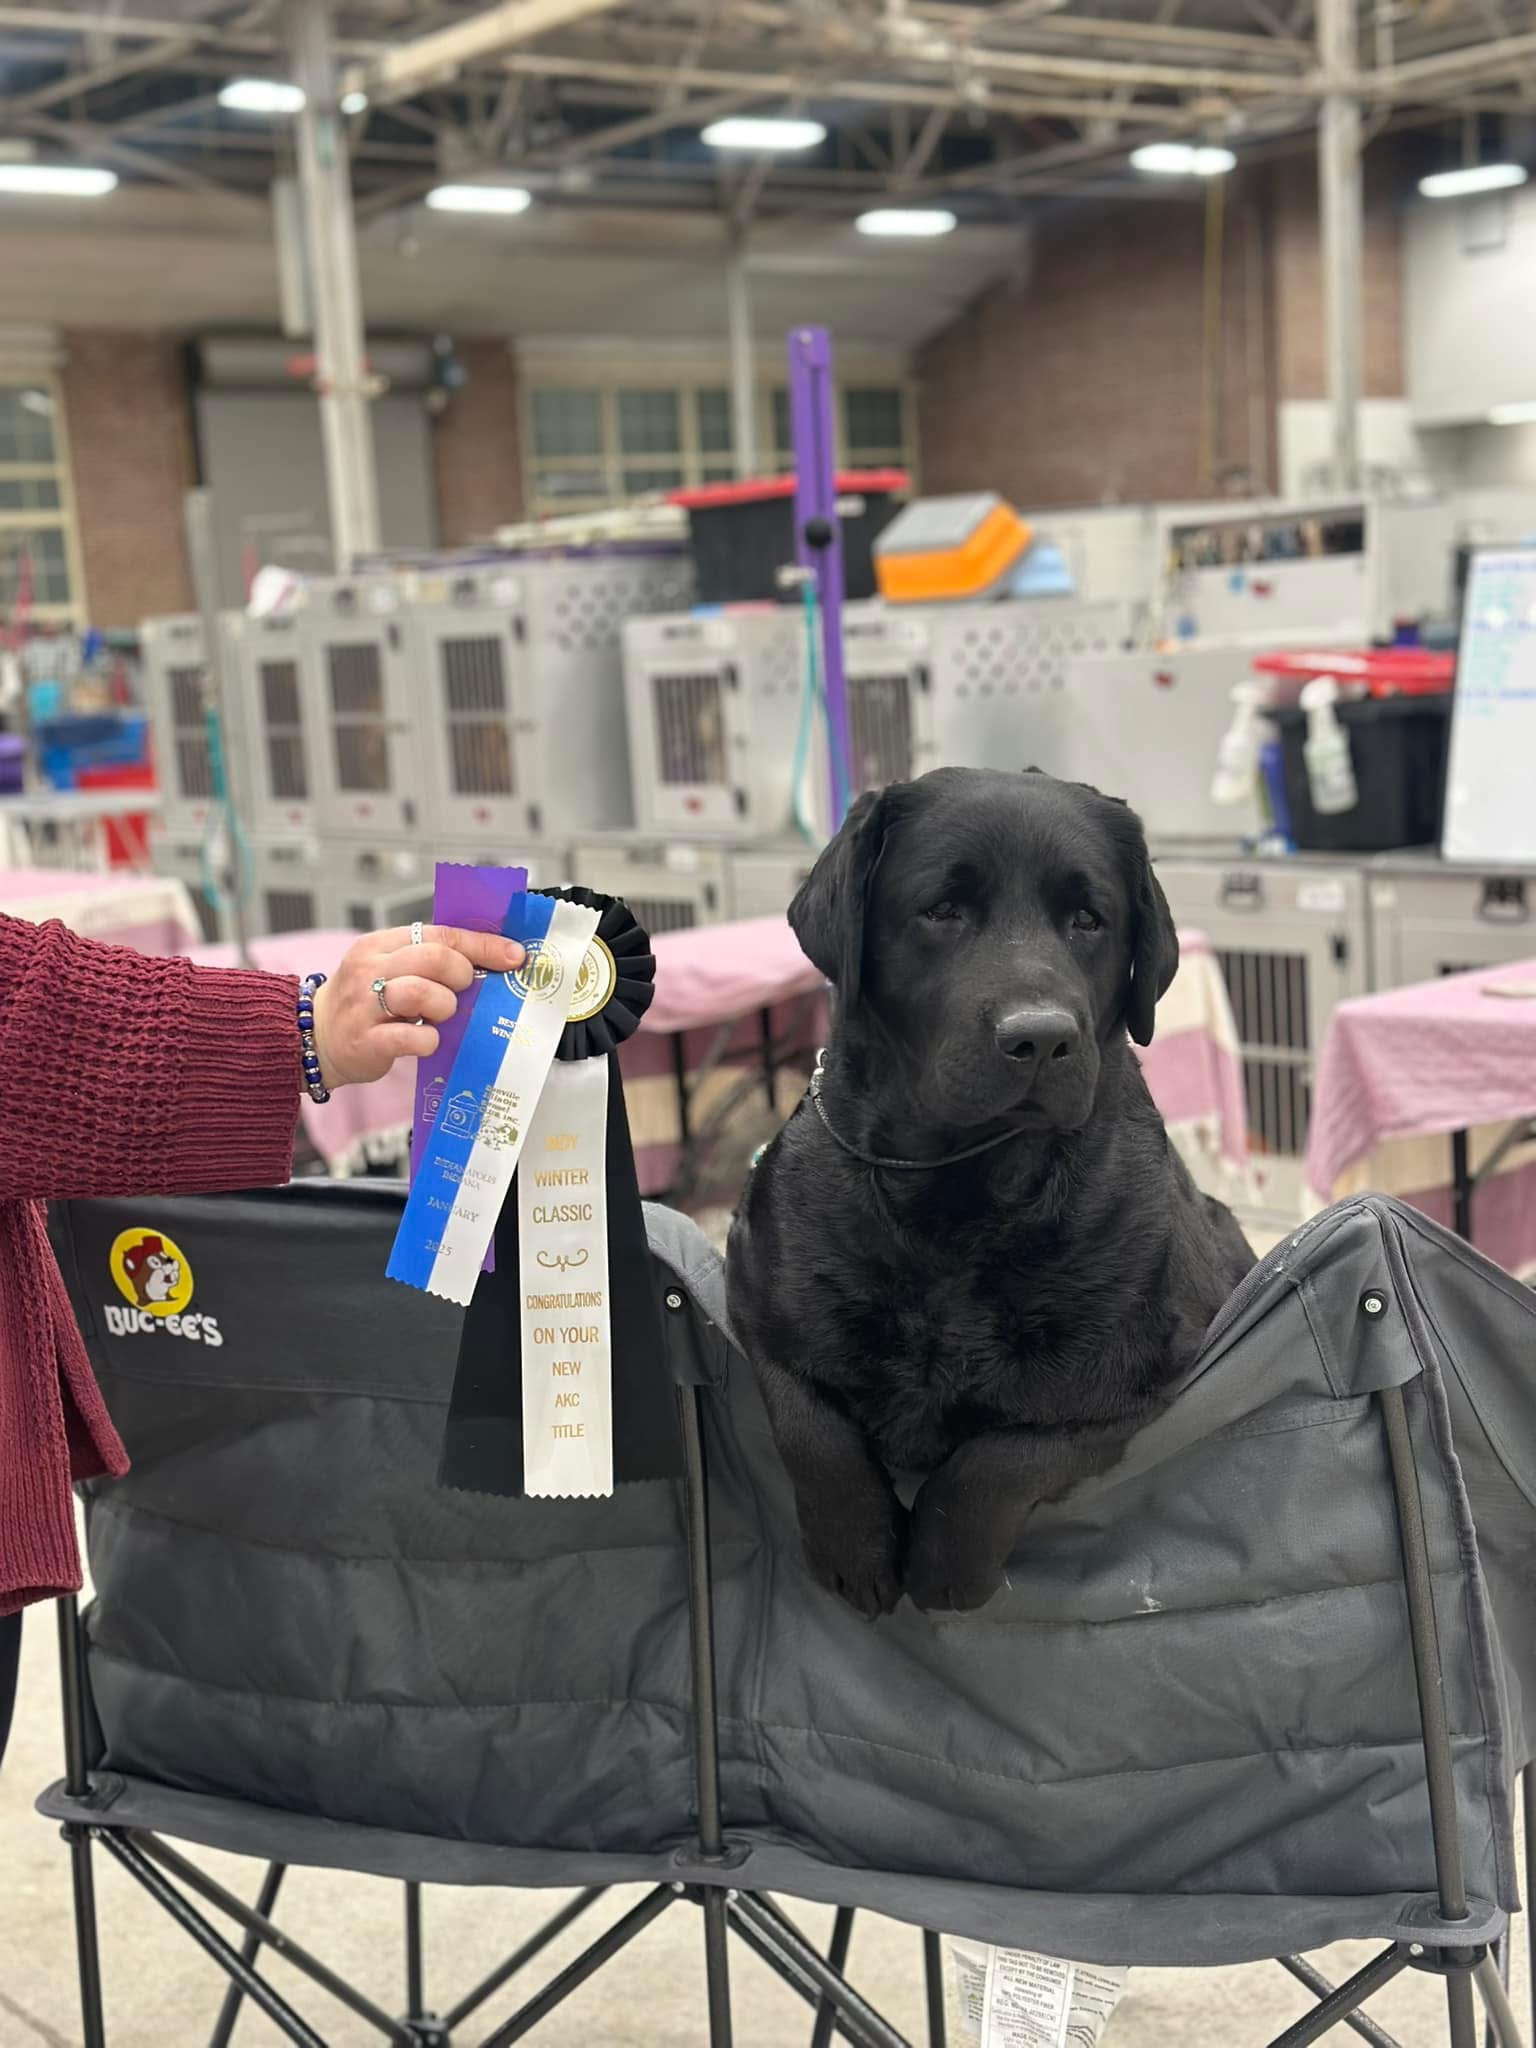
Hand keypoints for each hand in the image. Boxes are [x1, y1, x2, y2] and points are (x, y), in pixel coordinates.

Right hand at [309, 924, 524, 1089]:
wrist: (314, 1038)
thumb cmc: (364, 1004)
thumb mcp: (388, 968)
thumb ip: (428, 961)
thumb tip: (490, 960)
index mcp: (380, 944)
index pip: (440, 934)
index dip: (483, 945)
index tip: (514, 956)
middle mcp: (369, 969)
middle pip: (432, 958)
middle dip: (461, 975)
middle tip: (462, 991)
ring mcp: (364, 1005)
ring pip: (420, 992)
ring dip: (445, 1006)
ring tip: (440, 1015)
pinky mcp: (365, 1041)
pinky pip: (409, 1037)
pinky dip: (428, 1040)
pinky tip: (427, 1040)